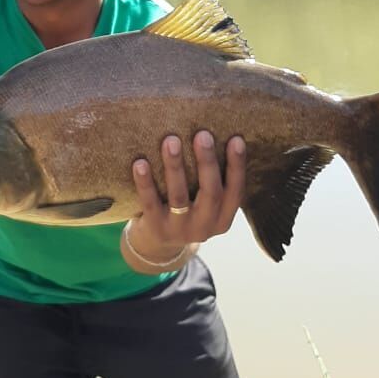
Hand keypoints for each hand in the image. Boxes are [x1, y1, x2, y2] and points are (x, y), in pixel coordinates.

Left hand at [126, 130, 245, 266]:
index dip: (237, 166)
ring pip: (179, 195)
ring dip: (175, 166)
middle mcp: (205, 226)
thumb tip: (213, 131)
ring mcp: (179, 229)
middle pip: (210, 192)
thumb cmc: (187, 209)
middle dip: (207, 162)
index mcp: (223, 218)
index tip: (236, 139)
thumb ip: (211, 179)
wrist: (157, 245)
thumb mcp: (205, 204)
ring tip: (171, 140)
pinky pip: (150, 202)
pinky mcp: (155, 228)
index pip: (236, 191)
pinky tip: (140, 162)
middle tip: (203, 134)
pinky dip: (145, 182)